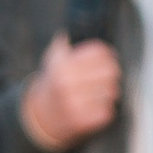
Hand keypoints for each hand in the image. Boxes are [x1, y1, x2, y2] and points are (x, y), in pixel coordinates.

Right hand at [23, 35, 121, 152]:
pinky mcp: (81, 122)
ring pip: (112, 92)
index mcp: (62, 66)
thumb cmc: (52, 84)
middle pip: (110, 71)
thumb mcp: (52, 60)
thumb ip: (64, 43)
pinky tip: (97, 106)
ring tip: (102, 91)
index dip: (108, 54)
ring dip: (110, 92)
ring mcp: (74, 104)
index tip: (110, 57)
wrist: (39, 118)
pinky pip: (108, 111)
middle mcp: (67, 84)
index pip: (100, 52)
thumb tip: (74, 30)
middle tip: (110, 75)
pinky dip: (106, 108)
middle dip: (113, 72)